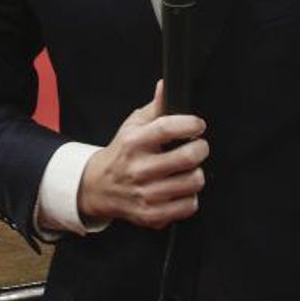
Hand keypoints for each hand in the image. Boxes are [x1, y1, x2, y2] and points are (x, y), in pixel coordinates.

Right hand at [77, 81, 208, 229]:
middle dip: (200, 148)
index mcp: (134, 142)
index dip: (190, 124)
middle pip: (188, 157)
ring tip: (187, 169)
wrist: (99, 187)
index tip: (197, 125)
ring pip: (193, 182)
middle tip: (197, 147)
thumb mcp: (133, 124)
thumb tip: (165, 86)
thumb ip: (155, 106)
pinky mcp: (152, 214)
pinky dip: (190, 197)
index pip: (167, 128)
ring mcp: (146, 194)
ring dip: (196, 173)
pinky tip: (180, 189)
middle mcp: (139, 168)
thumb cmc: (122, 153)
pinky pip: (188, 205)